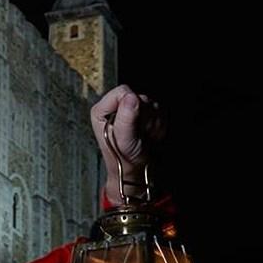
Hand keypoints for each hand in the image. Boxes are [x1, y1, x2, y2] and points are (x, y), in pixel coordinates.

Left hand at [91, 84, 165, 204]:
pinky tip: (149, 135)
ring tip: (142, 137)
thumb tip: (130, 97)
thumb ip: (125, 119)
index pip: (122, 92)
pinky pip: (160, 111)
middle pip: (139, 97)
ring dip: (152, 123)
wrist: (137, 171)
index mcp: (102, 111)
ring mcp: (131, 110)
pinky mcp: (145, 115)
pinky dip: (158, 125)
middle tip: (138, 134)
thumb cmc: (124, 159)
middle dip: (143, 116)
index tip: (130, 125)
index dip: (131, 106)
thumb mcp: (123, 141)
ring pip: (152, 104)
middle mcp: (116, 108)